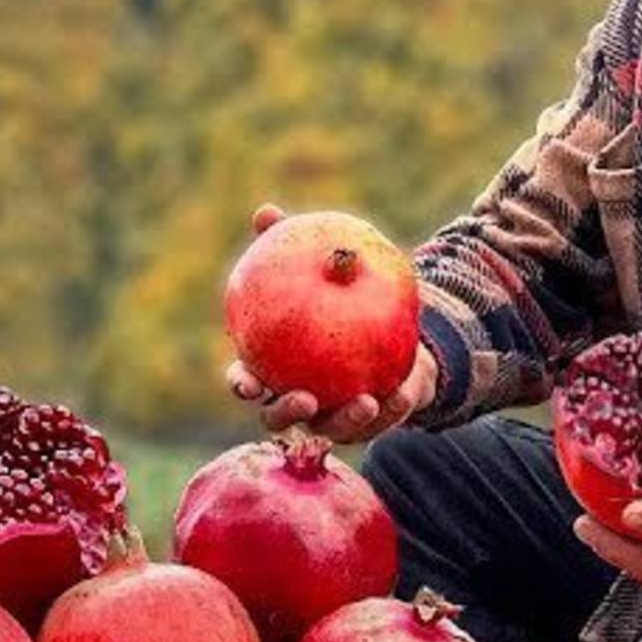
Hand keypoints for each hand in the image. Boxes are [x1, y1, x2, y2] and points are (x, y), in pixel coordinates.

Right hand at [222, 203, 439, 442]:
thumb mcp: (320, 266)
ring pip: (331, 429)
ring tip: (366, 401)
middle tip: (306, 399)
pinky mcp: (369, 421)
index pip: (246, 382)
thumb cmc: (336, 297)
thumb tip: (265, 212)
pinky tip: (399, 394)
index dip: (241, 386)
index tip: (246, 383)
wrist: (388, 331)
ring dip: (346, 421)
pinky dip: (390, 412)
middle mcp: (297, 398)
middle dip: (288, 414)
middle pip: (279, 419)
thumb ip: (289, 245)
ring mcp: (332, 415)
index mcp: (273, 368)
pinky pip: (379, 423)